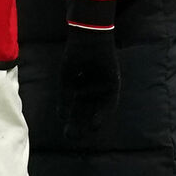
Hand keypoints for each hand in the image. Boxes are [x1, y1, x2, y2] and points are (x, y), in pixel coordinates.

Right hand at [59, 21, 119, 140]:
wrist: (89, 38)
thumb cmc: (76, 54)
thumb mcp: (67, 79)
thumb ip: (65, 98)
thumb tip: (61, 117)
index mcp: (81, 86)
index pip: (78, 108)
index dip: (72, 120)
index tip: (66, 132)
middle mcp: (94, 88)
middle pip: (87, 111)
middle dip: (79, 124)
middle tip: (70, 137)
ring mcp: (104, 87)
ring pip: (98, 109)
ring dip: (92, 123)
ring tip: (82, 135)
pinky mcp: (113, 84)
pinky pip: (110, 102)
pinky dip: (103, 114)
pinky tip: (94, 124)